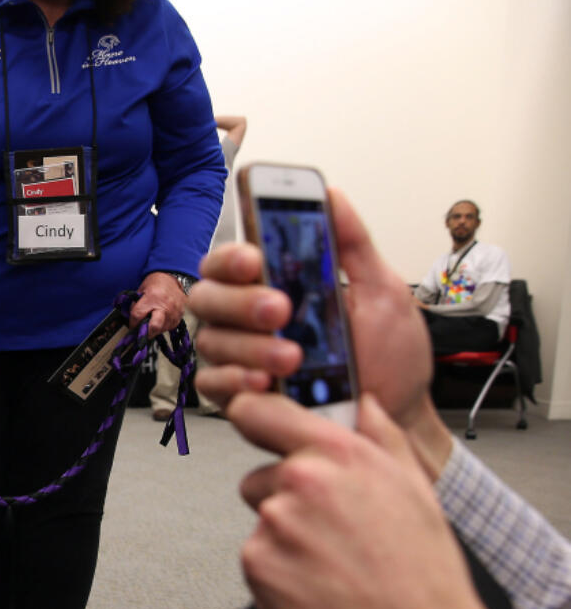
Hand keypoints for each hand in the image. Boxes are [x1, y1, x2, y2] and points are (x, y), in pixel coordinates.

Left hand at [131, 271, 186, 338]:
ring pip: (161, 329)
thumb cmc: (154, 284)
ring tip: (151, 322)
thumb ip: (136, 306)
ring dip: (154, 330)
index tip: (132, 325)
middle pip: (154, 327)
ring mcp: (174, 311)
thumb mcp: (141, 290)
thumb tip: (133, 322)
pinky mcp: (179, 316)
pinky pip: (169, 327)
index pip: (138, 315)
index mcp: (152, 297)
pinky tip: (160, 320)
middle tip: (142, 333)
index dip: (132, 323)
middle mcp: (165, 305)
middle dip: (146, 333)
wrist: (171, 278)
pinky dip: (162, 327)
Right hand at [190, 189, 431, 428]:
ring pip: (211, 341)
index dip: (232, 256)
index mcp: (275, 285)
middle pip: (208, 297)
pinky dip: (235, 381)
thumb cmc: (390, 357)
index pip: (230, 261)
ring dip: (248, 346)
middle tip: (280, 310)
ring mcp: (242, 357)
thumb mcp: (383, 291)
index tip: (255, 259)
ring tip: (292, 357)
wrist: (400, 413)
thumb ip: (352, 243)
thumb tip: (330, 195)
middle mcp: (249, 319)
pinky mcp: (242, 396)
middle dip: (240, 301)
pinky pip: (212, 385)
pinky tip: (266, 382)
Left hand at [230, 392, 523, 608]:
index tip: (254, 423)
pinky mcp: (257, 564)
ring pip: (263, 521)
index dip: (252, 415)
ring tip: (331, 562)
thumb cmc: (423, 570)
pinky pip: (256, 559)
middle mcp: (301, 481)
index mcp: (338, 453)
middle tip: (328, 530)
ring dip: (284, 538)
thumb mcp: (414, 486)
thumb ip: (381, 434)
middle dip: (283, 499)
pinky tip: (316, 585)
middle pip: (259, 478)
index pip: (259, 410)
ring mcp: (274, 524)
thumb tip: (363, 403)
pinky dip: (278, 573)